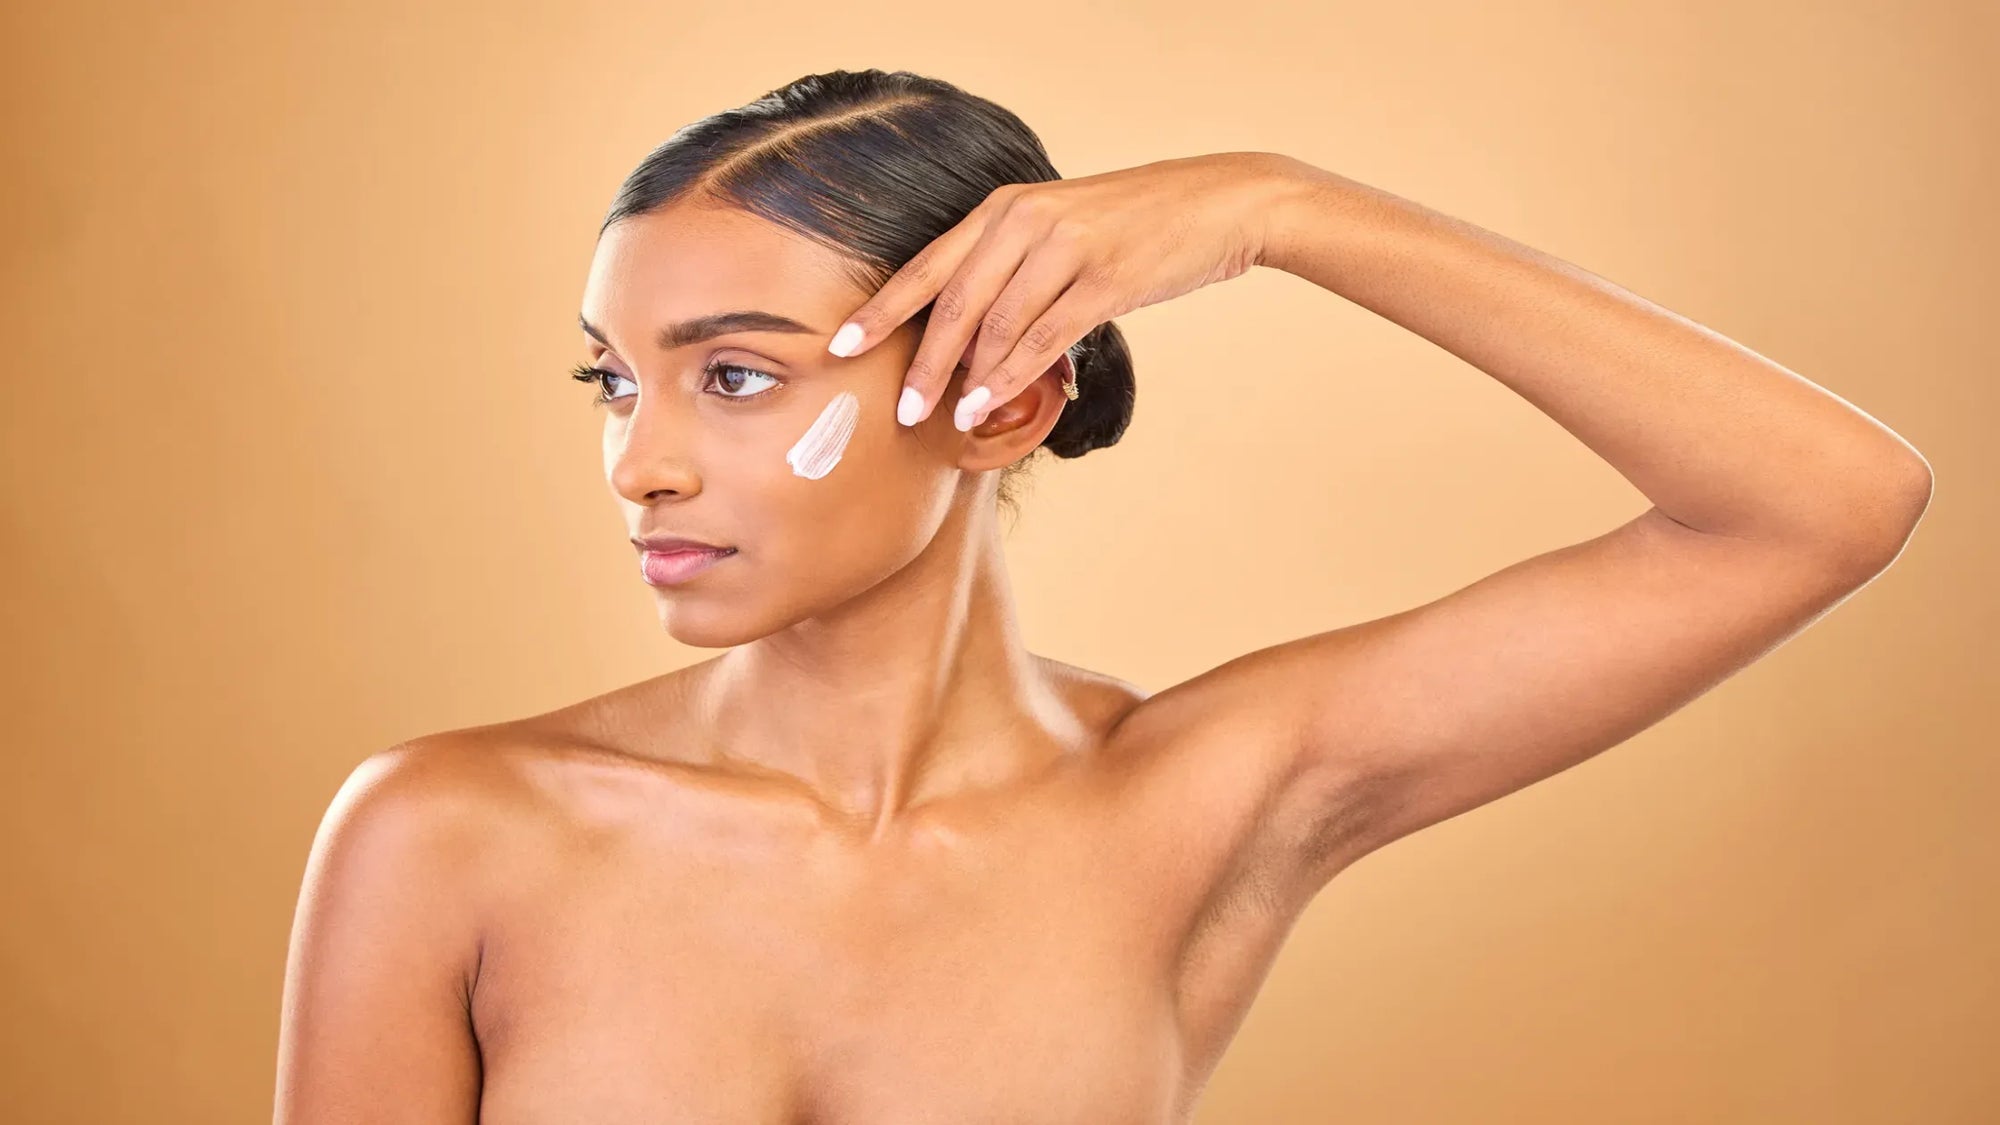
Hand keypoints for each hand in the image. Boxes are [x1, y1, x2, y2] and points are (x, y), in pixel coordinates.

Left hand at [824, 151, 1306, 430]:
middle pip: (952, 301)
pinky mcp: (1104, 279)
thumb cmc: (1140, 225)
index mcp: (1006, 207)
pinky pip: (1042, 337)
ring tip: (945, 418)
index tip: (842, 347)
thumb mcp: (1065, 229)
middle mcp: (1025, 220)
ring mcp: (1064, 247)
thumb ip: (1017, 268)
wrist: (1220, 203)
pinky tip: (989, 403)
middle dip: (919, 361)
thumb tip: (978, 337)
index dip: (882, 310)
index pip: (928, 265)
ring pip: (995, 325)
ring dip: (965, 378)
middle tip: (898, 410)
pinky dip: (1009, 376)